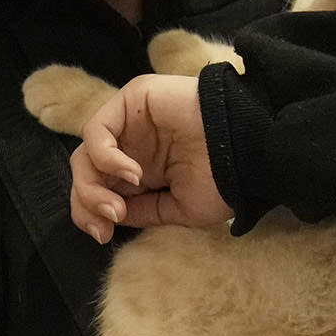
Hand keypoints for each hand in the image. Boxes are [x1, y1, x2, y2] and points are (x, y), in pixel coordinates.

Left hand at [68, 74, 233, 242]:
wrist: (251, 153)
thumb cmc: (224, 182)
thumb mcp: (178, 210)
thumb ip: (141, 211)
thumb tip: (108, 216)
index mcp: (141, 171)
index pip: (97, 189)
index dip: (89, 214)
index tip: (103, 235)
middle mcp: (131, 146)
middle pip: (85, 173)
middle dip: (88, 203)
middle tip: (108, 223)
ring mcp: (130, 122)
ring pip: (85, 154)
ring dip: (93, 186)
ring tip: (117, 207)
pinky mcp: (133, 99)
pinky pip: (97, 130)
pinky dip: (105, 157)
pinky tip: (131, 175)